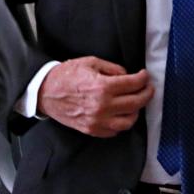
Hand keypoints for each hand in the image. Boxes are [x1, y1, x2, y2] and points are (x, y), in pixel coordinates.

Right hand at [37, 56, 153, 137]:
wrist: (46, 92)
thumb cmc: (66, 75)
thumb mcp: (91, 62)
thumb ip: (112, 69)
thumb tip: (127, 76)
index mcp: (103, 87)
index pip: (133, 84)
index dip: (143, 79)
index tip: (145, 76)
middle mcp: (103, 106)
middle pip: (136, 103)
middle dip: (146, 94)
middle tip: (148, 88)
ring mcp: (98, 121)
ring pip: (128, 121)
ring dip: (136, 111)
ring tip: (135, 102)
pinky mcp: (92, 130)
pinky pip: (115, 131)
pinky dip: (121, 123)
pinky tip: (120, 113)